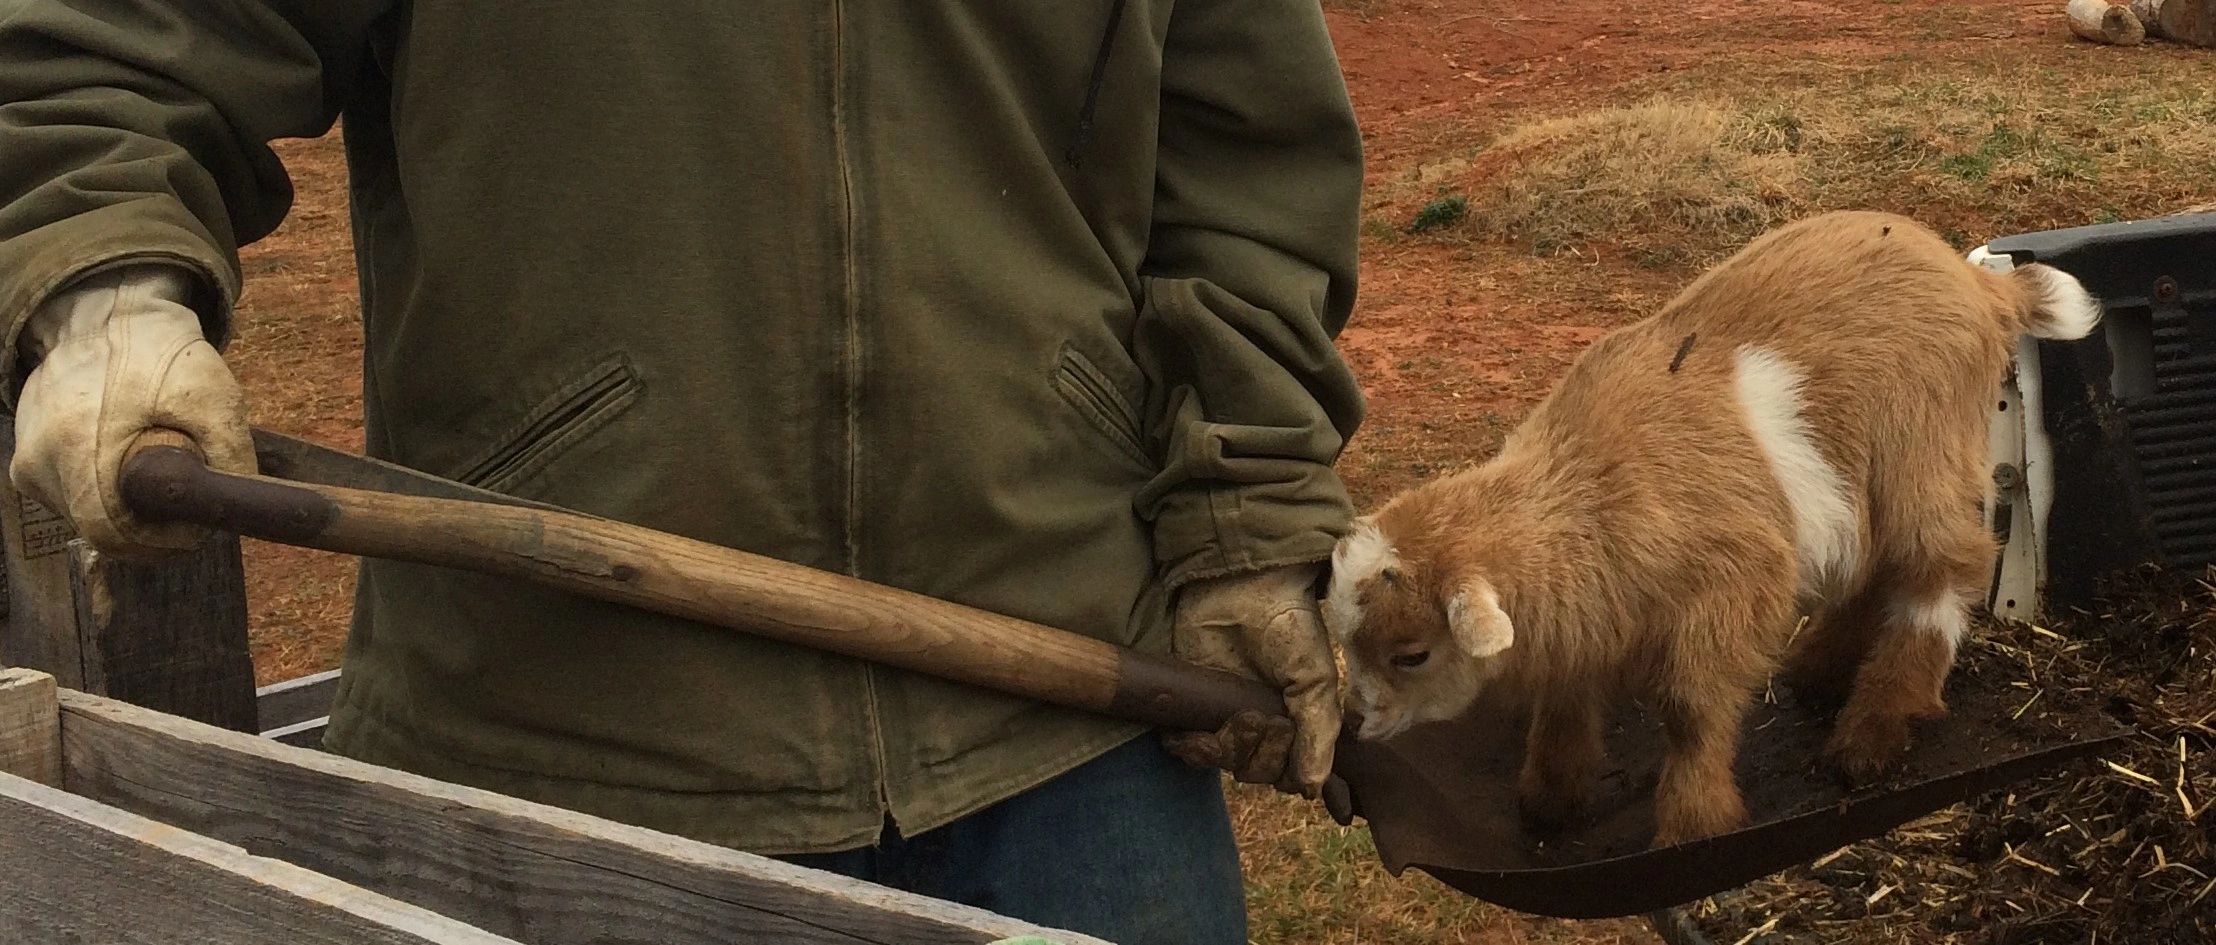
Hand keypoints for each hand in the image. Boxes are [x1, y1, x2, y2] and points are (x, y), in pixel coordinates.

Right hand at [9, 263, 254, 559]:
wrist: (104, 316)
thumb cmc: (158, 353)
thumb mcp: (213, 396)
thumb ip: (231, 454)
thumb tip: (235, 508)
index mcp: (75, 449)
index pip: (113, 535)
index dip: (162, 542)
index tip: (195, 529)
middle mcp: (38, 464)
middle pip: (101, 531)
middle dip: (152, 527)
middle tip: (189, 506)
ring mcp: (27, 464)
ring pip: (87, 517)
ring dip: (130, 509)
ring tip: (157, 465)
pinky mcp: (26, 460)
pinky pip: (73, 498)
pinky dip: (108, 492)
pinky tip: (130, 462)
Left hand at [1161, 563, 1341, 797]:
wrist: (1240, 587)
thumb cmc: (1289, 627)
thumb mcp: (1315, 677)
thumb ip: (1318, 730)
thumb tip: (1313, 789)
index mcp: (1296, 723)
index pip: (1289, 774)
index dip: (1286, 767)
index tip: (1284, 733)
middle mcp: (1261, 727)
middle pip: (1256, 772)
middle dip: (1256, 753)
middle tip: (1255, 716)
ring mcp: (1225, 718)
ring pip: (1222, 763)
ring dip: (1222, 751)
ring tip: (1228, 720)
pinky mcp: (1192, 707)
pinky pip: (1188, 748)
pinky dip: (1186, 747)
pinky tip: (1187, 736)